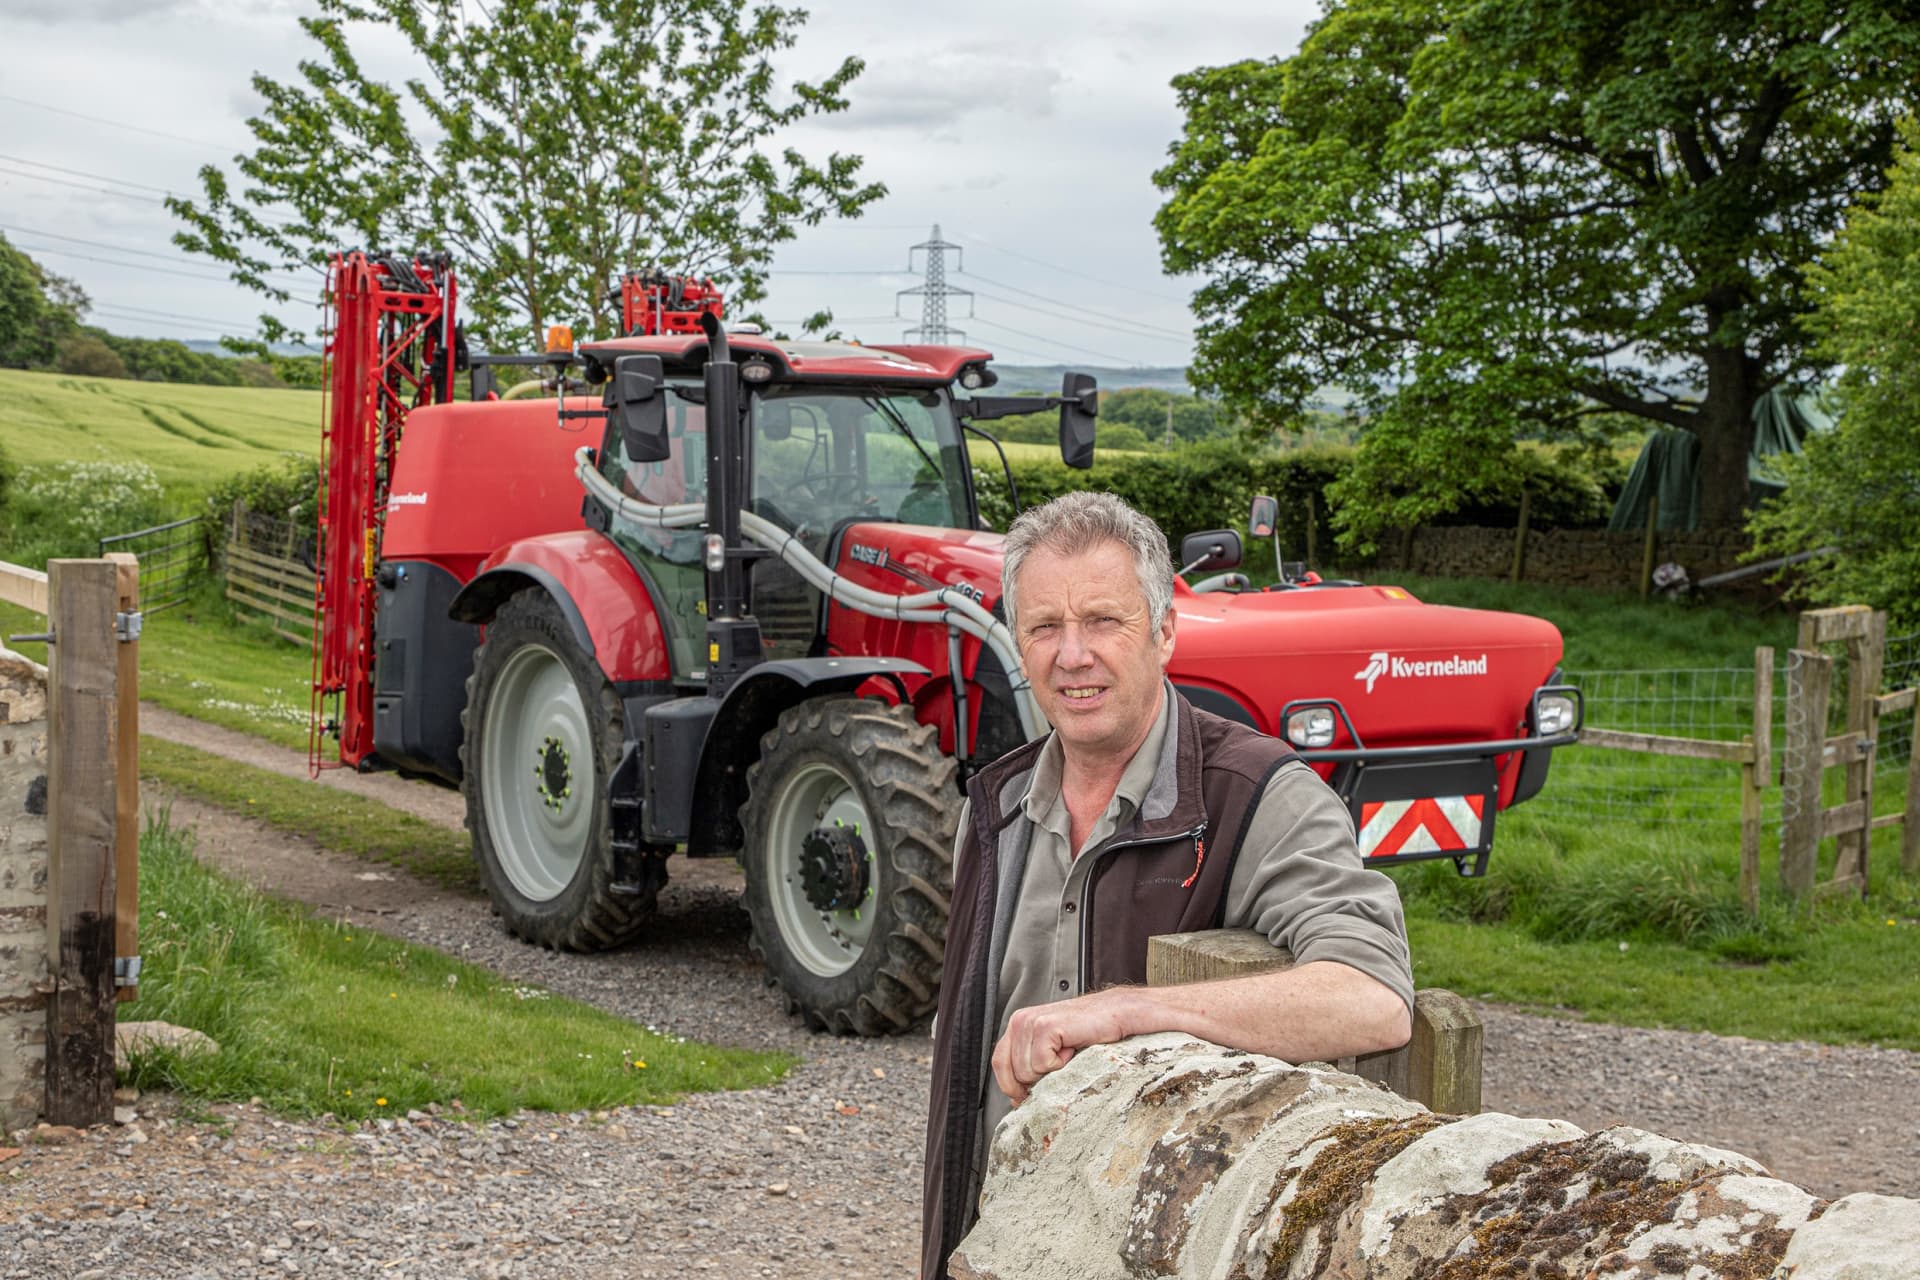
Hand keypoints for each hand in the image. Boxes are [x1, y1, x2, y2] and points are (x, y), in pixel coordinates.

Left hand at [991, 988, 1133, 1105]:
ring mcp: (1031, 1022)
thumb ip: (1030, 1065)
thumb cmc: (1090, 1033)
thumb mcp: (1052, 1050)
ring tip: (1067, 1054)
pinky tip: (1071, 1049)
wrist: (1117, 1015)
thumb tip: (1016, 1098)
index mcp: (1018, 1026)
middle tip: (1056, 1071)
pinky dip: (1060, 1064)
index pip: (1000, 1063)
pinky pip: (1041, 1064)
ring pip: (1025, 1071)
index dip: (1013, 1085)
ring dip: (1051, 1071)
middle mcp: (1020, 1021)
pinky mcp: (1046, 1026)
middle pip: (1010, 1071)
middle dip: (1033, 1081)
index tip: (1029, 1095)